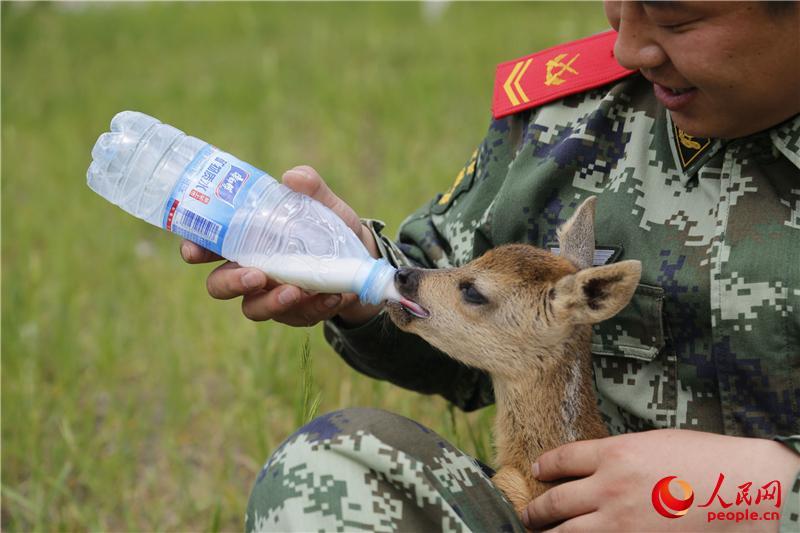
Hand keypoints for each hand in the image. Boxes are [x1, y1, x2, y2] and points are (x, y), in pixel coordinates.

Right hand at [181, 165, 382, 326]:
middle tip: (256, 276)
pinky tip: (331, 296)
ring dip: (271, 302)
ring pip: (253, 309)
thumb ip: (311, 188)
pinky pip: (297, 318)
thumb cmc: (330, 228)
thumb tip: (293, 177)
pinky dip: (314, 308)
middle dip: (231, 283)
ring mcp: (271, 294)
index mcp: (247, 240)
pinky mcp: (296, 313)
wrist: (363, 259)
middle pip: (219, 285)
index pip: (209, 246)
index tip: (193, 251)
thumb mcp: (325, 204)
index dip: (195, 249)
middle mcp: (251, 270)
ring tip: (296, 291)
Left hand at [523, 429, 798, 531]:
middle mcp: (610, 488)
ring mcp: (621, 522)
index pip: (561, 459)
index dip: (544, 466)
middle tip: (528, 515)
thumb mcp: (653, 443)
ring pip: (566, 532)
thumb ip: (618, 456)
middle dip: (536, 511)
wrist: (745, 487)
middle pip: (555, 501)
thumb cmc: (705, 460)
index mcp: (615, 453)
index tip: (537, 470)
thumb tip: (594, 469)